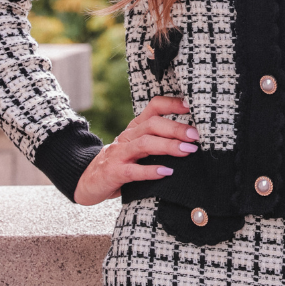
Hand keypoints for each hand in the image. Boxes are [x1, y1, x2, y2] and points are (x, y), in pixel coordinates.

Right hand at [74, 95, 197, 205]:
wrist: (88, 181)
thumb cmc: (121, 163)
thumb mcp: (138, 147)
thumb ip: (159, 140)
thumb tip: (192, 140)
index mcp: (135, 127)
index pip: (154, 107)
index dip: (172, 104)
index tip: (191, 107)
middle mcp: (127, 136)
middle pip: (152, 124)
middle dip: (176, 128)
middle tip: (195, 136)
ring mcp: (119, 153)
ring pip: (144, 144)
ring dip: (168, 146)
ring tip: (187, 151)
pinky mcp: (113, 172)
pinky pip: (133, 171)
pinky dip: (151, 171)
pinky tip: (167, 172)